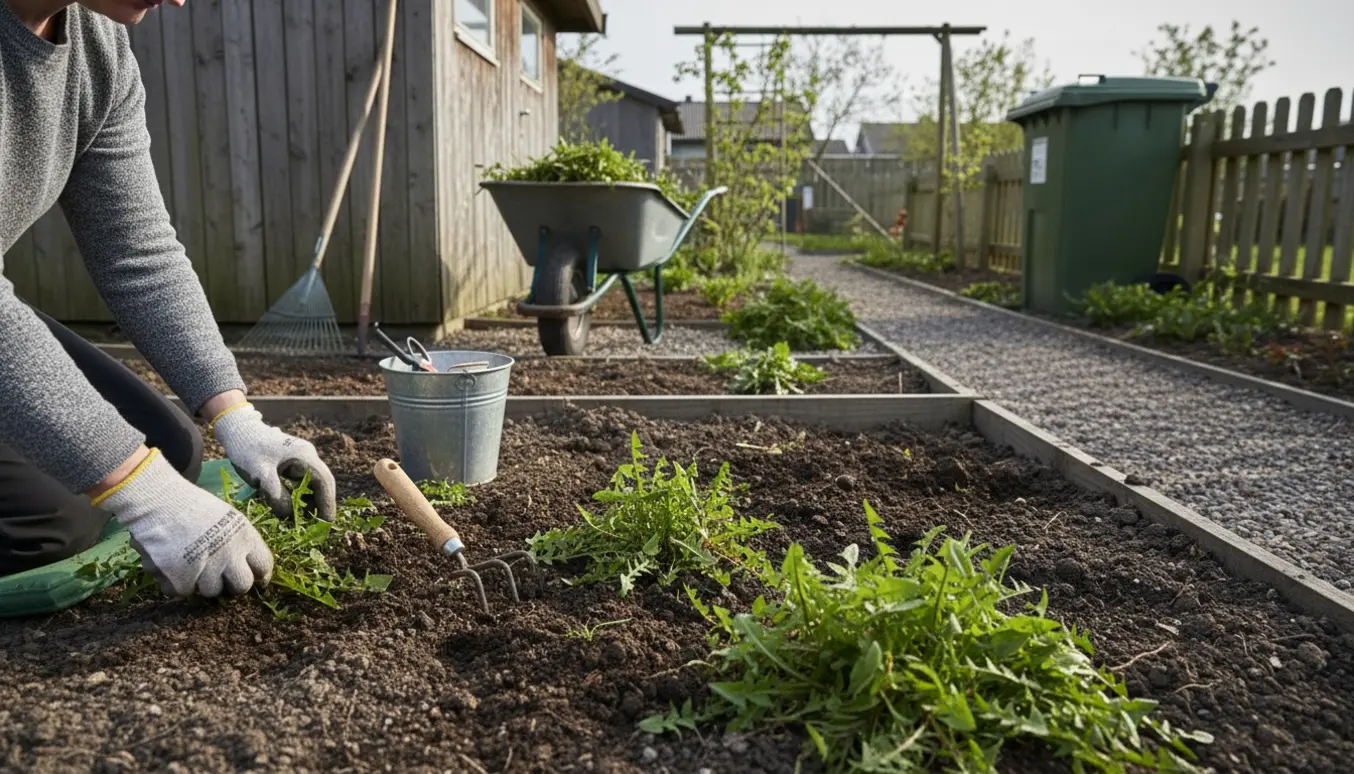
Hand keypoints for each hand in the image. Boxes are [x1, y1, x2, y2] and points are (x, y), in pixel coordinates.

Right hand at [94, 448, 273, 597]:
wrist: (158, 502)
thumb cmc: (194, 508)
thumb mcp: (228, 518)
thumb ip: (241, 543)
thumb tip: (254, 570)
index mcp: (245, 537)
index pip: (264, 566)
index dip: (258, 574)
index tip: (252, 577)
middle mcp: (230, 555)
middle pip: (242, 586)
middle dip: (232, 585)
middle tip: (218, 575)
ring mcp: (206, 569)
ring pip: (212, 592)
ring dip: (201, 582)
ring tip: (189, 561)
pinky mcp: (180, 579)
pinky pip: (182, 592)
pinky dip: (175, 582)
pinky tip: (171, 563)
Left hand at [209, 402, 336, 521]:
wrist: (236, 429)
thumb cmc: (248, 450)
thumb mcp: (261, 475)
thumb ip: (278, 496)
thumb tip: (291, 515)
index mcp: (304, 456)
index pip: (324, 482)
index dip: (327, 503)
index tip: (327, 522)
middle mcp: (307, 456)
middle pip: (322, 483)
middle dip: (320, 504)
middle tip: (316, 526)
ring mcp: (300, 458)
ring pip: (312, 483)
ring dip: (310, 501)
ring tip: (304, 520)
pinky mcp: (291, 461)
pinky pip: (301, 481)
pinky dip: (300, 495)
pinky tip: (293, 507)